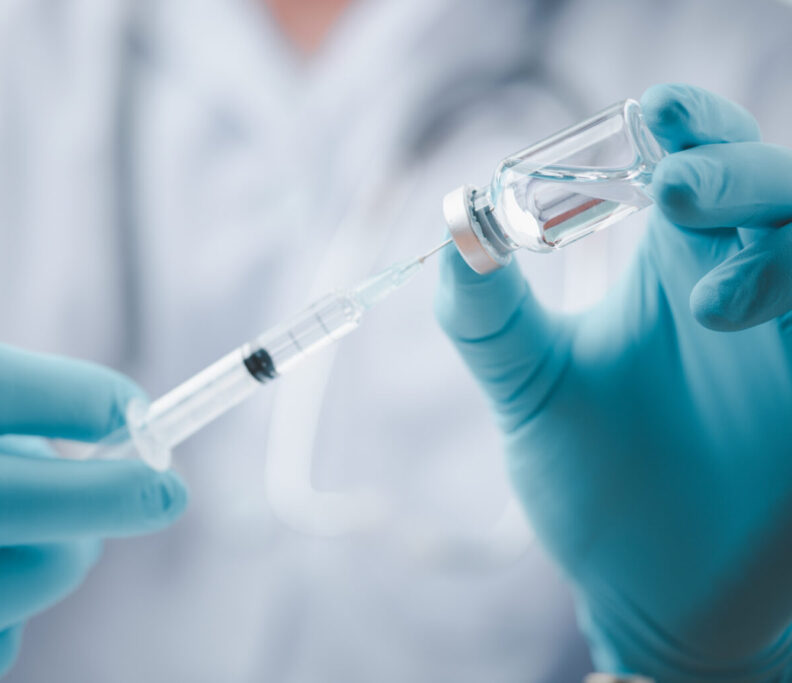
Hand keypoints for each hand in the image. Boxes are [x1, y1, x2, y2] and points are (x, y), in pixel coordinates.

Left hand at [434, 84, 791, 679]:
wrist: (655, 592)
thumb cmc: (599, 485)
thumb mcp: (531, 392)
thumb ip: (489, 317)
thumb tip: (453, 225)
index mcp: (673, 264)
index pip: (695, 158)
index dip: (685, 124)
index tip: (648, 116)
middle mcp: (743, 284)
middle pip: (771, 181)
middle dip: (734, 170)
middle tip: (674, 191)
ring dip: (775, 248)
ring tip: (709, 304)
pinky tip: (749, 321)